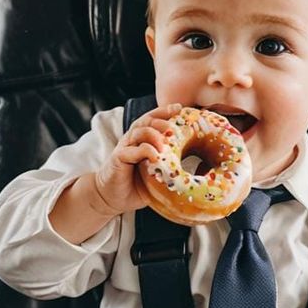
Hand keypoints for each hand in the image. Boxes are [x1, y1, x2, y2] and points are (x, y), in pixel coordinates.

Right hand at [88, 101, 187, 218]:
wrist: (111, 198)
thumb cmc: (136, 187)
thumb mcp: (156, 174)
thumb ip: (169, 166)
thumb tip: (196, 169)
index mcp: (141, 140)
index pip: (152, 119)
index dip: (164, 112)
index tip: (180, 109)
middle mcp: (132, 140)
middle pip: (146, 120)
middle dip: (161, 119)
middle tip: (174, 127)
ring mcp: (124, 148)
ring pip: (139, 131)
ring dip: (154, 134)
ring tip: (165, 142)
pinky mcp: (118, 159)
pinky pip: (132, 150)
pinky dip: (145, 151)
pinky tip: (155, 156)